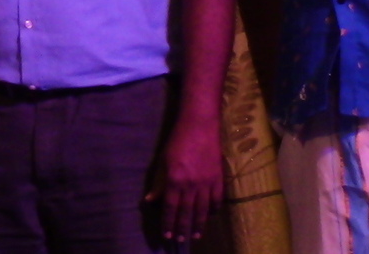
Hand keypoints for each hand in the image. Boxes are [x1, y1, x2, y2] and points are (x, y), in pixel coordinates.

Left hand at [145, 122, 223, 241]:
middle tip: (181, 241)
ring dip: (199, 224)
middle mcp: (191, 185)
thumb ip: (158, 183)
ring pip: (203, 210)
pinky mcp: (218, 178)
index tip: (167, 235)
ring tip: (196, 236)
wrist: (200, 126)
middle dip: (183, 228)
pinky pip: (217, 200)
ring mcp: (207, 183)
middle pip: (186, 212)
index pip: (170, 208)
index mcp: (175, 180)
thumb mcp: (163, 161)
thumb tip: (150, 201)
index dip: (168, 223)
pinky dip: (214, 210)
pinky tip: (210, 216)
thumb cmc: (177, 141)